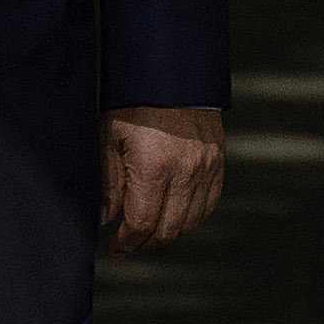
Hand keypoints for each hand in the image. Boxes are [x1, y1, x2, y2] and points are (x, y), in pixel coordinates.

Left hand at [103, 106, 226, 252]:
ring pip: (190, 222)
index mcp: (154, 168)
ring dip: (168, 232)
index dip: (127, 242)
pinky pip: (208, 204)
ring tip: (150, 230)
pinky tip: (174, 215)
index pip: (142, 223)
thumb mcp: (110, 140)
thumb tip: (106, 219)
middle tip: (129, 243)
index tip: (115, 247)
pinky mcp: (218, 163)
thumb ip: (109, 184)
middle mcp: (185, 173)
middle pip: (168, 229)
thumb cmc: (135, 105)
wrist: (172, 76)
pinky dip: (191, 217)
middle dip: (145, 243)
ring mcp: (206, 169)